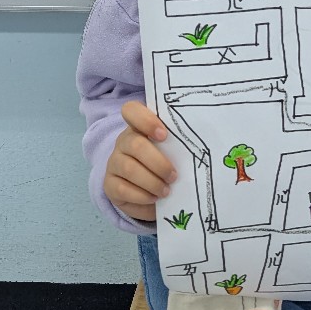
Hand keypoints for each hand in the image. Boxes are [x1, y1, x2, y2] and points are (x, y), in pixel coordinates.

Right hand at [104, 101, 176, 222]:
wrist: (144, 189)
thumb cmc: (163, 163)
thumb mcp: (171, 151)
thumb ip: (178, 144)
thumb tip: (201, 150)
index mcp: (138, 127)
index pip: (131, 110)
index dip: (146, 120)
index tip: (164, 135)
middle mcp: (123, 142)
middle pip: (135, 145)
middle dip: (158, 163)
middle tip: (174, 176)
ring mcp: (114, 162)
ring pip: (129, 169)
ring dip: (152, 182)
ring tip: (166, 191)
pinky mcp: (109, 184)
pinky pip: (122, 189)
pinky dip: (142, 196)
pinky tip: (154, 199)